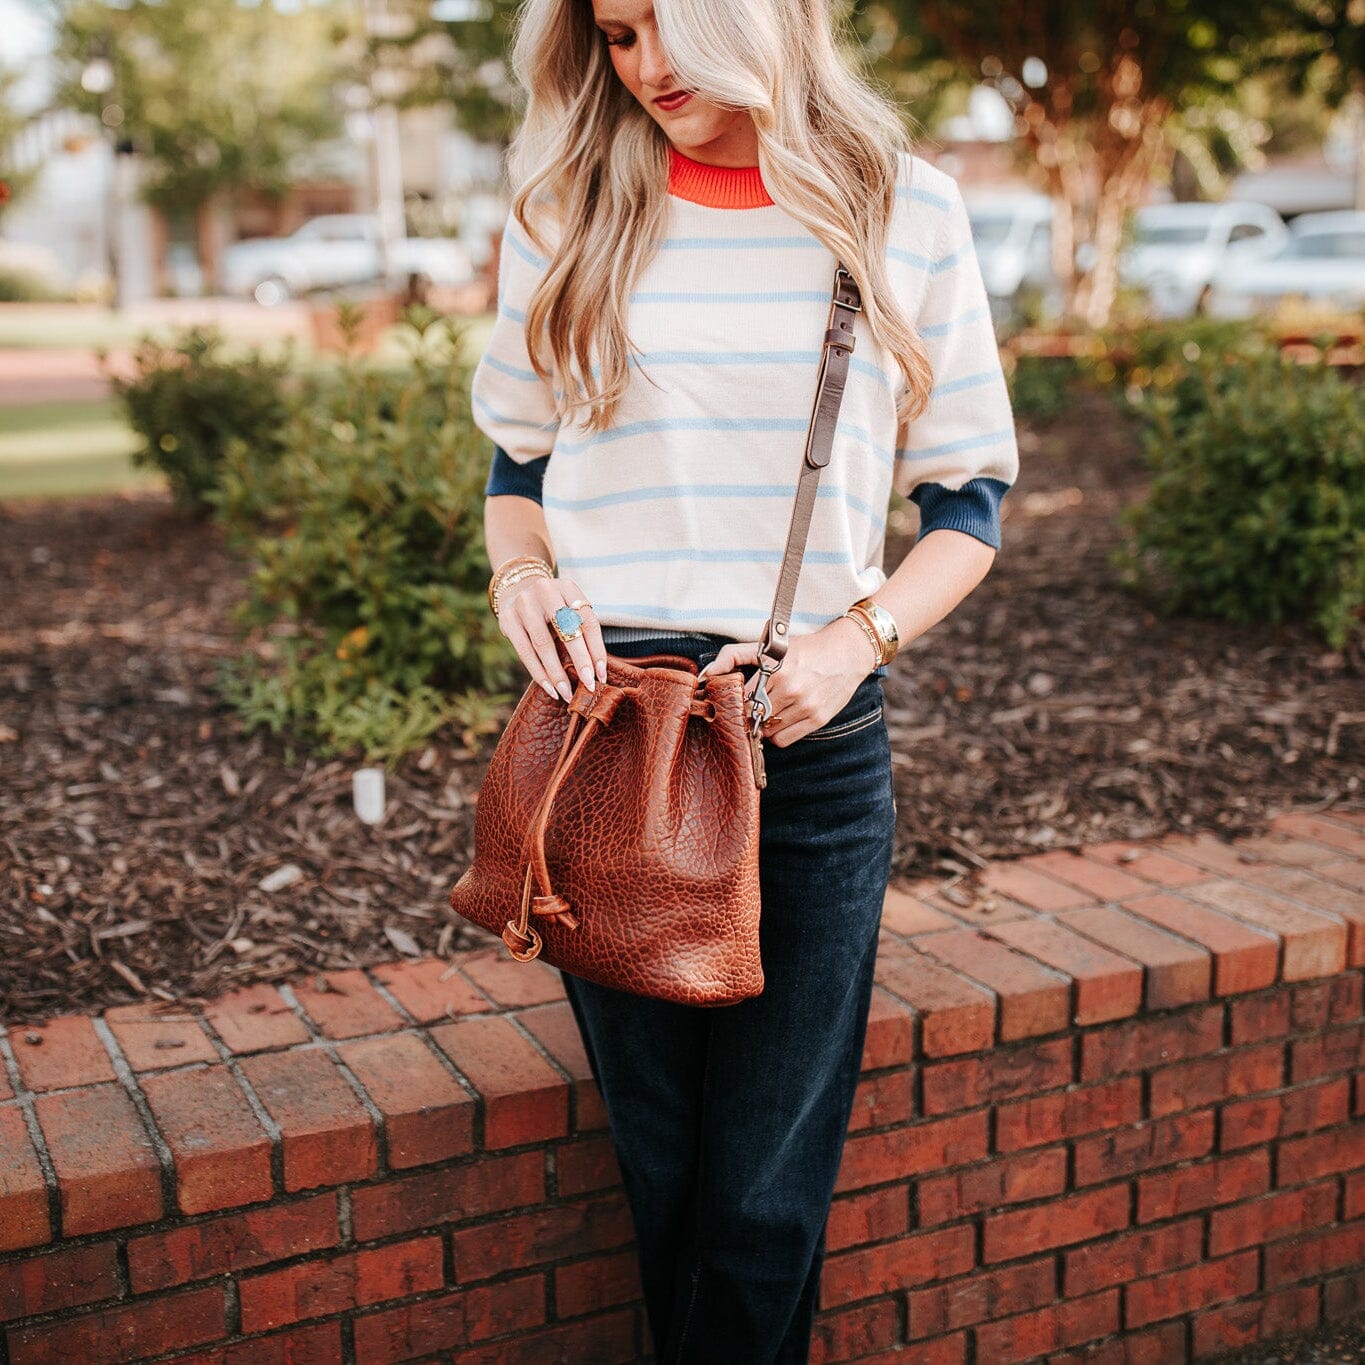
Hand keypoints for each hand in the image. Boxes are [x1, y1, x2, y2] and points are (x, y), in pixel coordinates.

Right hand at [497, 575, 607, 701]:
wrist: (517, 590)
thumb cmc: (553, 607)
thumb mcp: (569, 608)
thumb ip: (582, 630)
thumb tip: (597, 672)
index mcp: (568, 587)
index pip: (588, 621)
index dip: (597, 650)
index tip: (602, 675)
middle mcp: (545, 590)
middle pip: (567, 630)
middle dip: (581, 661)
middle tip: (589, 686)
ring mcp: (524, 603)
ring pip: (543, 644)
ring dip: (557, 673)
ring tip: (567, 693)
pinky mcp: (507, 619)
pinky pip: (525, 651)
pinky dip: (539, 673)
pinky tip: (550, 688)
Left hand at [697, 617, 878, 746]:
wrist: (847, 653)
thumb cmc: (806, 649)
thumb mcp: (771, 646)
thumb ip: (734, 655)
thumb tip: (707, 674)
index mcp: (776, 669)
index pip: (741, 698)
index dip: (733, 703)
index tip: (733, 702)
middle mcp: (791, 689)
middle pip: (753, 717)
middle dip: (747, 715)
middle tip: (750, 708)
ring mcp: (806, 706)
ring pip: (767, 732)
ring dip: (763, 725)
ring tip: (769, 711)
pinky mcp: (818, 719)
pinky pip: (785, 740)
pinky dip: (778, 734)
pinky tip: (782, 719)